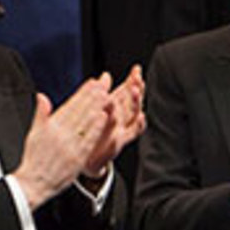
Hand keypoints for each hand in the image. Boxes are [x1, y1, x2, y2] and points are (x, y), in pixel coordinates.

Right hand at [13, 77, 109, 209]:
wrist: (34, 184)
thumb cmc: (34, 160)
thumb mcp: (33, 134)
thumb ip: (41, 115)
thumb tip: (42, 96)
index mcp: (50, 127)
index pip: (70, 106)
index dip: (82, 93)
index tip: (92, 83)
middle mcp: (60, 135)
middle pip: (79, 111)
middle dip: (92, 96)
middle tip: (103, 84)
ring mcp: (69, 146)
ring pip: (85, 123)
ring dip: (96, 108)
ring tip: (106, 96)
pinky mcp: (77, 158)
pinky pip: (88, 140)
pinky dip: (96, 128)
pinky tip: (103, 117)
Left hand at [83, 64, 145, 178]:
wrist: (87, 160)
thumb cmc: (92, 134)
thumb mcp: (95, 112)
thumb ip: (102, 93)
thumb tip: (106, 75)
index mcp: (115, 110)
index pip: (126, 92)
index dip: (132, 80)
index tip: (136, 69)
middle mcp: (122, 119)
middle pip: (133, 101)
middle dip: (136, 89)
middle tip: (138, 79)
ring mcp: (122, 130)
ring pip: (134, 114)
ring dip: (136, 103)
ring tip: (135, 91)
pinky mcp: (119, 143)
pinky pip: (132, 133)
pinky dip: (139, 125)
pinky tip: (142, 117)